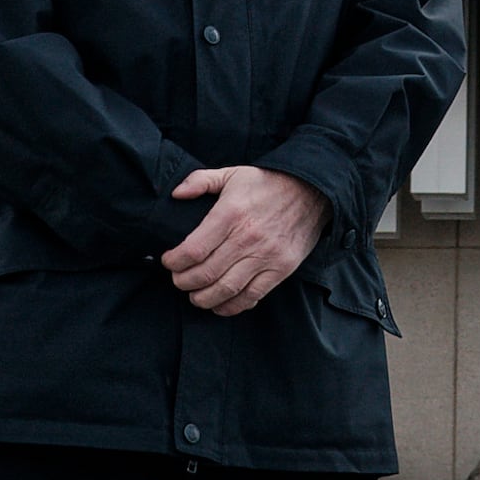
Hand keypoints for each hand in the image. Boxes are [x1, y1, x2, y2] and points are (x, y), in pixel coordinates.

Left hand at [160, 164, 326, 316]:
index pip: (193, 249)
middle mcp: (247, 238)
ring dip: (204, 298)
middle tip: (178, 281)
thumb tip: (176, 194)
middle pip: (206, 273)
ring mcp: (266, 256)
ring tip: (195, 296)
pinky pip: (252, 296)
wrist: (311, 191)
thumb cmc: (267, 183)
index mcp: (230, 214)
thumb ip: (200, 180)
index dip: (175, 261)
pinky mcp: (281, 269)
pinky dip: (232, 306)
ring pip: (226, 289)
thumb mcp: (232, 173)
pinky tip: (220, 305)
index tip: (168, 261)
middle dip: (184, 282)